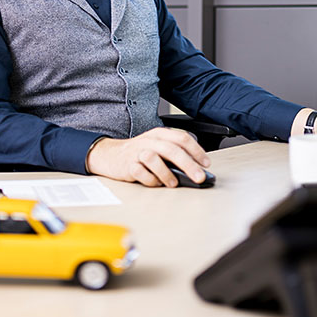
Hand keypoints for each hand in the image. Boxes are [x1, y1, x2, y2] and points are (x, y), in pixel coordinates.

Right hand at [85, 127, 210, 186]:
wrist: (110, 155)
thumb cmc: (138, 152)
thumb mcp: (157, 146)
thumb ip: (173, 153)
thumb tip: (195, 168)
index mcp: (159, 134)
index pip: (182, 138)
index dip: (196, 151)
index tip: (206, 163)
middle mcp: (149, 141)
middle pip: (172, 150)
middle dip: (189, 165)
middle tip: (199, 177)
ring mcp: (137, 153)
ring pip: (155, 160)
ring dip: (167, 174)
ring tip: (173, 183)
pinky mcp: (128, 165)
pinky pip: (141, 174)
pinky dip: (150, 180)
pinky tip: (154, 182)